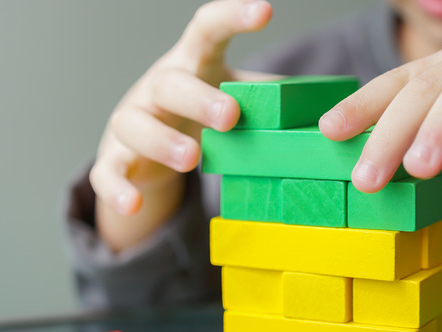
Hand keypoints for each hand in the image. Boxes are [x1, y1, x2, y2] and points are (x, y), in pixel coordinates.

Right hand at [91, 0, 273, 250]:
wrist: (143, 143)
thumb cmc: (197, 112)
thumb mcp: (232, 96)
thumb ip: (270, 98)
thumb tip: (334, 107)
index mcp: (192, 65)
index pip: (207, 30)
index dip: (232, 17)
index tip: (265, 12)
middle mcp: (157, 88)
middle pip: (171, 83)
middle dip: (199, 98)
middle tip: (231, 116)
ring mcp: (131, 123)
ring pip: (134, 125)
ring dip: (162, 141)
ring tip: (191, 158)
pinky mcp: (115, 160)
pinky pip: (107, 172)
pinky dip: (117, 189)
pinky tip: (132, 204)